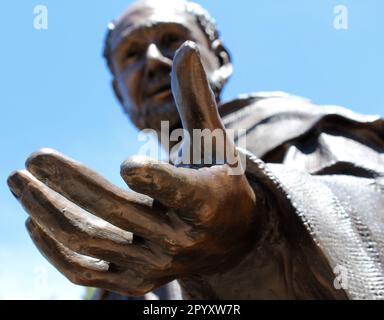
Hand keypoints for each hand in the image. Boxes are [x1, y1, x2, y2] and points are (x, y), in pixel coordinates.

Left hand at [7, 42, 257, 295]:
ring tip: (19, 182)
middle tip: (32, 157)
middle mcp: (182, 239)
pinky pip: (86, 271)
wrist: (230, 237)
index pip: (179, 190)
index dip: (151, 176)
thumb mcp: (214, 143)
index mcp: (207, 201)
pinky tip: (34, 219)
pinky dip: (54, 249)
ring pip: (91, 242)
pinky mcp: (138, 282)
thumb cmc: (220, 182)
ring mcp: (157, 265)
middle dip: (68, 181)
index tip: (125, 162)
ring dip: (47, 212)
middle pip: (116, 210)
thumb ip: (195, 100)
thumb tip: (186, 49)